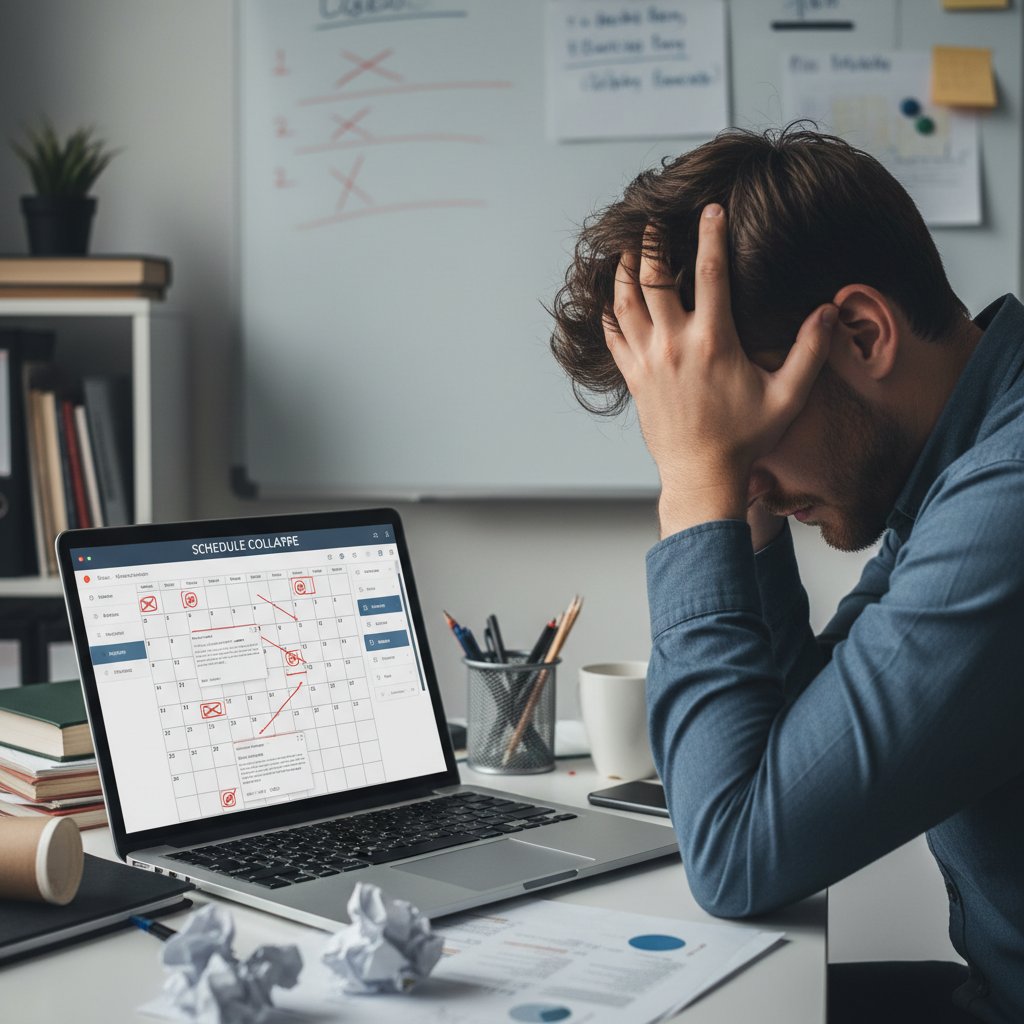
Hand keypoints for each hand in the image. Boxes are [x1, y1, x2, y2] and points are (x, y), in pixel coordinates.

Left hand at [604, 205, 835, 537]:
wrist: (701, 475)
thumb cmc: (745, 437)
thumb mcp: (788, 396)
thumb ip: (810, 351)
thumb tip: (829, 309)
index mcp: (714, 340)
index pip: (709, 270)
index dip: (711, 233)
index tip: (712, 209)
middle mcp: (675, 344)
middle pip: (655, 277)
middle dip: (653, 242)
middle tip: (654, 220)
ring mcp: (648, 361)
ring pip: (625, 303)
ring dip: (625, 271)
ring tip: (628, 248)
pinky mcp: (633, 378)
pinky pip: (612, 336)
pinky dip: (608, 312)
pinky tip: (611, 298)